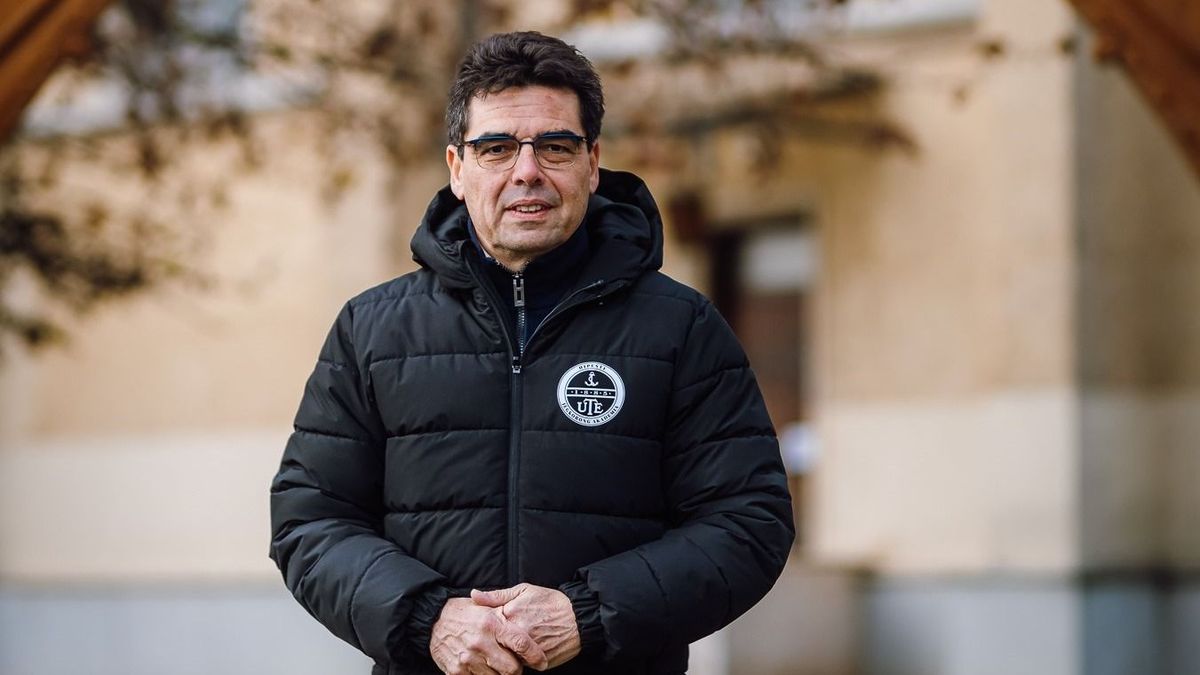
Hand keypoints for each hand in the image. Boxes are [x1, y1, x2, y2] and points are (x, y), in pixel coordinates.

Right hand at [430, 597, 546, 674]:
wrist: (433, 621)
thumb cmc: (465, 613)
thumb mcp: (486, 608)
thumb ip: (507, 616)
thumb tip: (530, 623)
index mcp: (491, 623)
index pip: (521, 643)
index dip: (535, 656)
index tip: (542, 662)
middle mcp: (480, 642)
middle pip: (512, 669)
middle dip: (517, 669)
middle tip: (515, 664)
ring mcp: (468, 659)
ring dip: (500, 674)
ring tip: (496, 664)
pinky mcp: (457, 672)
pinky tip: (483, 668)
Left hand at [471, 584, 580, 669]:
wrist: (579, 618)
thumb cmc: (551, 602)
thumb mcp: (524, 591)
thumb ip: (497, 595)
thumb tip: (473, 595)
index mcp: (510, 614)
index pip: (486, 627)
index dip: (487, 628)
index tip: (489, 628)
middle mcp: (516, 633)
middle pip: (495, 645)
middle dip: (494, 645)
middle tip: (498, 641)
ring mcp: (526, 650)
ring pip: (506, 658)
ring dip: (506, 655)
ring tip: (513, 648)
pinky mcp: (536, 663)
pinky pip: (522, 666)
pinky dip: (521, 662)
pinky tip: (523, 655)